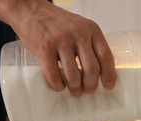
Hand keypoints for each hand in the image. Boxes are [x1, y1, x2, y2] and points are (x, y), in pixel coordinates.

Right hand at [0, 0, 115, 96]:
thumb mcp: (81, 28)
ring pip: (73, 74)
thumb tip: (101, 73)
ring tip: (75, 91)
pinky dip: (58, 85)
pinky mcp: (44, 47)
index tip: (109, 86)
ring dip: (75, 88)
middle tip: (88, 90)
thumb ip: (91, 45)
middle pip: (92, 68)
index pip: (106, 56)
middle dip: (91, 85)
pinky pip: (54, 74)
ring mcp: (61, 40)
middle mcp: (78, 34)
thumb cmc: (58, 24)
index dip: (109, 74)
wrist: (31, 10)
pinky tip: (59, 86)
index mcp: (91, 29)